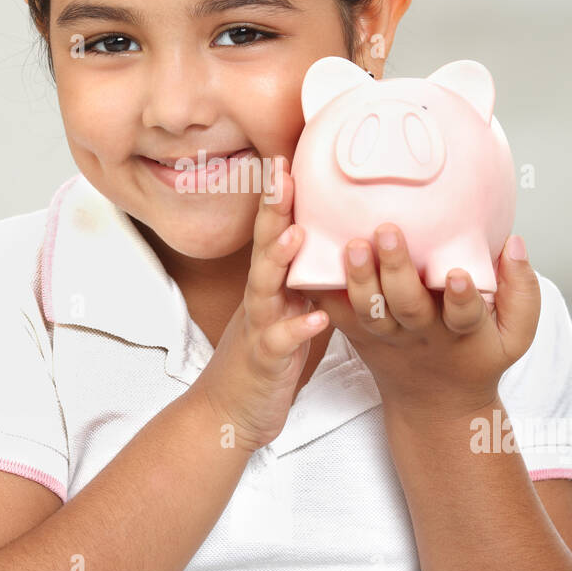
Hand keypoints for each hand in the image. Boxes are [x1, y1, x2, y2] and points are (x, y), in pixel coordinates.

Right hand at [195, 156, 329, 452]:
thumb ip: (307, 281)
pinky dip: (296, 329)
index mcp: (270, 287)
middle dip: (274, 212)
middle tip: (284, 174)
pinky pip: (280, 343)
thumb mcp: (288, 312)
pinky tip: (316, 317)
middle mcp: (260, 300)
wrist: (229, 413)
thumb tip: (342, 247)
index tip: (290, 158)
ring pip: (265, 289)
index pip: (274, 234)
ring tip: (297, 233)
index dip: (280, 198)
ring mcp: (257, 329)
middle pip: (264, 249)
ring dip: (279, 260)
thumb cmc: (266, 359)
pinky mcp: (264, 362)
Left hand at [302, 224, 540, 418]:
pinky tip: (312, 254)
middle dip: (396, 269)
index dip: (463, 296)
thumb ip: (523, 290)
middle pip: (406, 305)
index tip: (459, 274)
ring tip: (351, 245)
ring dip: (357, 278)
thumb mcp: (516, 335)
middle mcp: (420, 334)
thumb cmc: (478, 355)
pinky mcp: (358, 333)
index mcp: (462, 332)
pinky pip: (337, 311)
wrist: (435, 402)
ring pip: (368, 310)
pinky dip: (321, 287)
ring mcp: (385, 335)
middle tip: (387, 232)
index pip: (466, 315)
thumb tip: (515, 243)